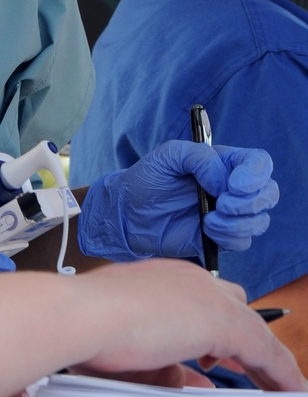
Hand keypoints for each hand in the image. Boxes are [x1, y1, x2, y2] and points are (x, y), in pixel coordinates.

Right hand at [75, 259, 303, 392]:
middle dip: (242, 340)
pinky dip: (281, 373)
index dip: (212, 332)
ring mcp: (207, 296)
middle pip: (233, 306)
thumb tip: (192, 385)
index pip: (199, 302)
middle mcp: (188, 280)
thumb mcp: (130, 355)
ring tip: (281, 388)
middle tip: (251, 370)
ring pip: (253, 328)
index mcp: (160, 280)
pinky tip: (291, 392)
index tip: (214, 358)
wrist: (82, 316)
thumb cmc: (88, 331)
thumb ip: (165, 370)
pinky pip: (265, 351)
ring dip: (265, 359)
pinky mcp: (223, 320)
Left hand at [77, 141, 278, 262]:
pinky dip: (229, 237)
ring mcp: (229, 214)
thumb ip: (198, 157)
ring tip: (207, 220)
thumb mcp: (168, 155)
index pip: (259, 163)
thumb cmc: (147, 179)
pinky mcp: (221, 237)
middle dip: (250, 202)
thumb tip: (223, 181)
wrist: (128, 214)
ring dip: (238, 222)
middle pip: (268, 193)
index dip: (255, 175)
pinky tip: (206, 231)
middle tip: (222, 205)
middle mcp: (232, 188)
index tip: (234, 186)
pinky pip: (243, 240)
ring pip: (259, 220)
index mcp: (225, 163)